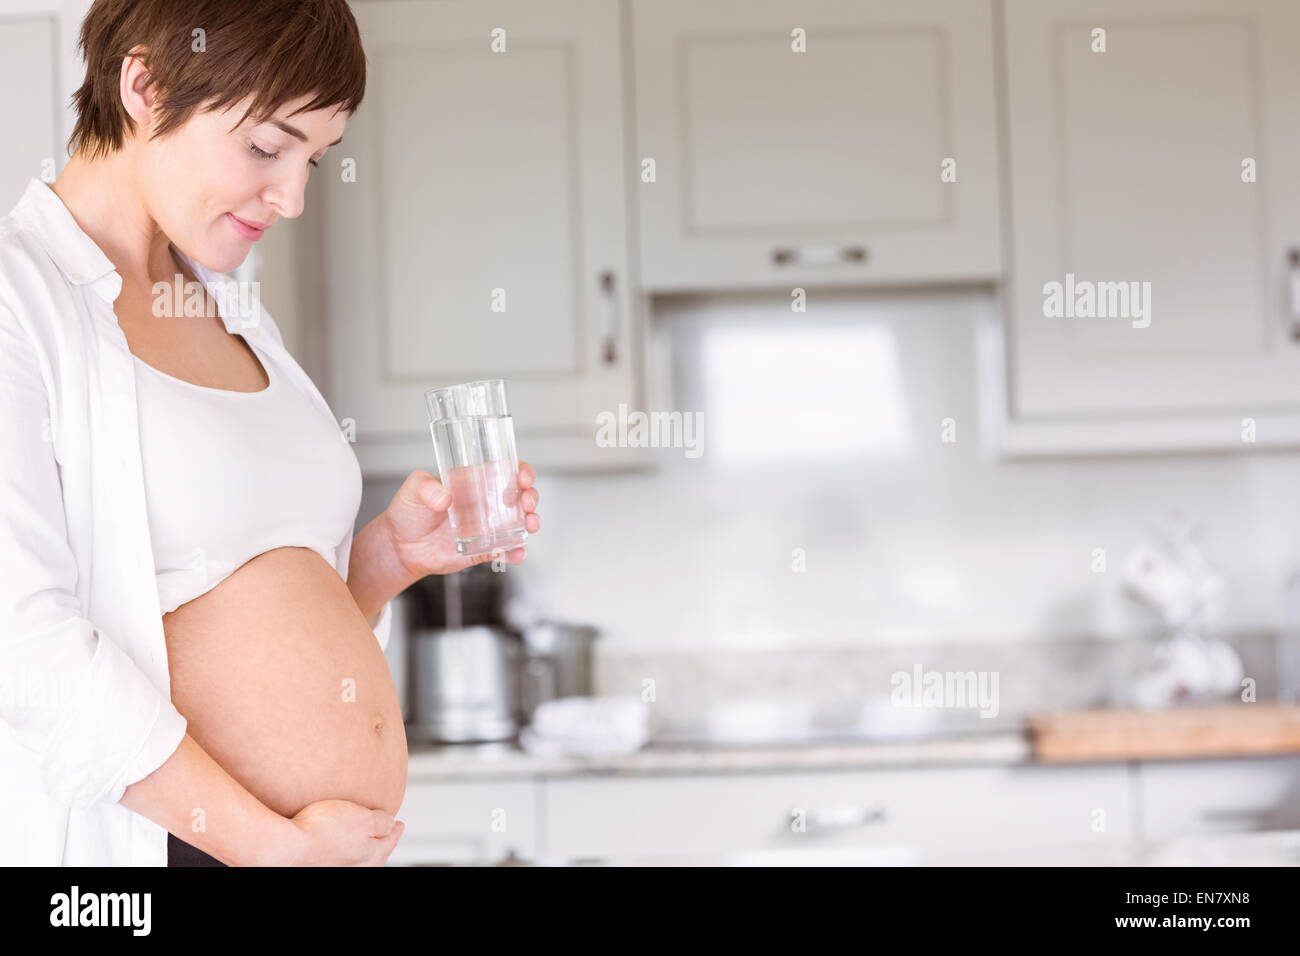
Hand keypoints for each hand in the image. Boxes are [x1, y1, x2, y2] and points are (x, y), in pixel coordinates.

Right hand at [270, 799, 404, 865]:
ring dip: (364, 849)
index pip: (390, 840)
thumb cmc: (322, 832)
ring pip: (359, 859)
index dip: (395, 829)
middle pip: (376, 855)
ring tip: (365, 839)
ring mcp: (338, 868)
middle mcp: (357, 867)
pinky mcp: (320, 866)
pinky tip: (339, 846)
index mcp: (372, 856)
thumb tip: (391, 823)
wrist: (285, 848)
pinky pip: (340, 859)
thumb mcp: (362, 819)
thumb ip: (380, 823)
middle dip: (382, 843)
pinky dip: (345, 851)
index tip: (398, 823)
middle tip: (386, 832)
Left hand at [382, 460, 540, 576]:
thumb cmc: (408, 512)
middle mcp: (486, 503)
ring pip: (521, 521)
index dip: (521, 470)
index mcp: (474, 482)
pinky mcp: (485, 549)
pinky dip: (516, 552)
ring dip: (532, 521)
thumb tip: (445, 498)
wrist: (401, 547)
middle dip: (531, 496)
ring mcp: (488, 527)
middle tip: (526, 502)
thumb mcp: (413, 490)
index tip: (522, 477)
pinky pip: (507, 550)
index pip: (506, 470)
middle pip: (521, 494)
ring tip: (529, 525)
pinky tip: (517, 552)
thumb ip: (426, 488)